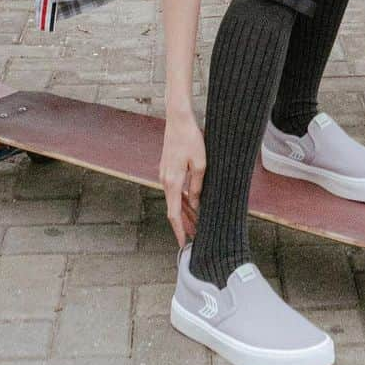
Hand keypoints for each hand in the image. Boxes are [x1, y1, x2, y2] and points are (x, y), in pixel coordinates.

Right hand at [159, 109, 205, 248]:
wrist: (178, 120)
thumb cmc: (190, 140)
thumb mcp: (200, 164)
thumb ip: (197, 186)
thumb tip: (196, 202)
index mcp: (172, 182)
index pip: (173, 213)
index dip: (178, 230)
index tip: (182, 243)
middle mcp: (165, 180)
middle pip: (174, 208)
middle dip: (184, 224)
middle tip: (195, 236)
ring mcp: (164, 174)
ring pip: (174, 199)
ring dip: (184, 211)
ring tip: (196, 223)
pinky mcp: (167, 168)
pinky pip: (174, 189)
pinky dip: (182, 199)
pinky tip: (192, 203)